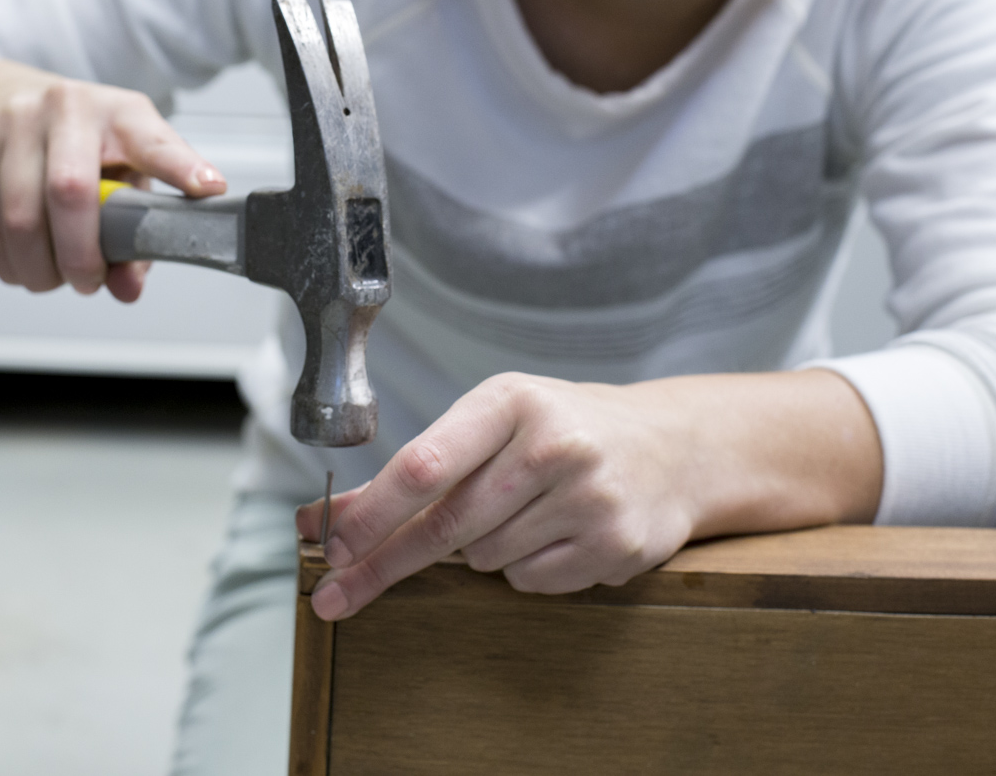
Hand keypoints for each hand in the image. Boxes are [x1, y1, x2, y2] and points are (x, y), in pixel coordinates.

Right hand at [0, 59, 224, 295]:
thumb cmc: (74, 139)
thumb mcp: (119, 168)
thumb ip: (135, 229)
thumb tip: (127, 286)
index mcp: (121, 114)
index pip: (154, 141)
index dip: (182, 167)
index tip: (208, 188)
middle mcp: (69, 108)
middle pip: (70, 192)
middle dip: (79, 256)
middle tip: (87, 281)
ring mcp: (15, 122)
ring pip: (21, 216)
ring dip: (40, 267)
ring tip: (54, 277)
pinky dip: (8, 259)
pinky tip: (23, 264)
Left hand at [295, 369, 881, 620]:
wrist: (673, 446)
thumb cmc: (561, 429)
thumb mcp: (489, 423)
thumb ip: (411, 471)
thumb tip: (322, 522)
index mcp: (513, 400)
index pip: (427, 464)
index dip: (371, 512)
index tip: (328, 546)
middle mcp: (554, 445)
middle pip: (446, 525)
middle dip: (384, 562)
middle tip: (334, 594)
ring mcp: (591, 498)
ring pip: (485, 559)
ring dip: (476, 552)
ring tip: (517, 513)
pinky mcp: (616, 545)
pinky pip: (529, 582)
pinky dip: (522, 570)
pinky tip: (552, 534)